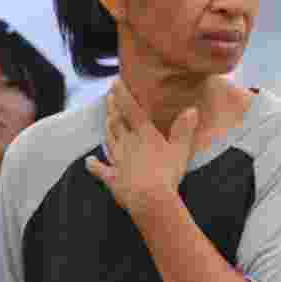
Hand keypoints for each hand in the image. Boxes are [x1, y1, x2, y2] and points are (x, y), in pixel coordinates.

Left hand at [85, 80, 198, 219]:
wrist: (150, 199)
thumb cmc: (167, 173)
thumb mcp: (180, 150)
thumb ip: (184, 129)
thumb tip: (191, 109)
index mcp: (144, 134)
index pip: (131, 110)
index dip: (123, 95)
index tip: (114, 83)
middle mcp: (128, 143)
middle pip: (117, 122)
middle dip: (113, 108)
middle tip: (109, 97)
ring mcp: (118, 160)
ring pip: (110, 140)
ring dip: (108, 128)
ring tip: (106, 119)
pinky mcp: (112, 177)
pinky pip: (101, 169)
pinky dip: (94, 165)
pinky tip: (89, 161)